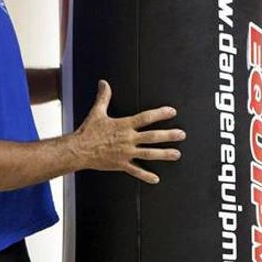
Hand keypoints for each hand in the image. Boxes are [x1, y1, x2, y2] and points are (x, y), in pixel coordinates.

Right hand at [68, 80, 184, 182]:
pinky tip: (156, 179)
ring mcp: (126, 153)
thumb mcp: (97, 112)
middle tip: (182, 134)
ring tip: (177, 154)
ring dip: (164, 154)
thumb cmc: (88, 131)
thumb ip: (103, 97)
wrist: (79, 150)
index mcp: (124, 125)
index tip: (172, 112)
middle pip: (152, 137)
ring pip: (149, 154)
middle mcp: (128, 139)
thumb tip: (103, 82)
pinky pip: (136, 171)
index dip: (160, 114)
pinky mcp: (121, 164)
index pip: (146, 118)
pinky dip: (146, 176)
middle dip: (169, 135)